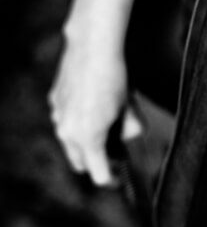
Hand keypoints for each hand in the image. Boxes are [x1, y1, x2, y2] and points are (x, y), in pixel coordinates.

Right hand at [49, 37, 141, 186]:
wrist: (92, 47)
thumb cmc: (115, 78)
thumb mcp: (130, 108)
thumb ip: (130, 129)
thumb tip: (130, 136)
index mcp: (88, 138)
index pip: (98, 174)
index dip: (111, 179)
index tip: (118, 178)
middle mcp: (68, 132)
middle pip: (80, 162)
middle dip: (96, 161)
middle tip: (115, 151)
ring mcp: (58, 116)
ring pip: (70, 141)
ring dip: (86, 140)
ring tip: (105, 120)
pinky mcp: (55, 101)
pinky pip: (65, 120)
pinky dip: (78, 120)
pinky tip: (92, 102)